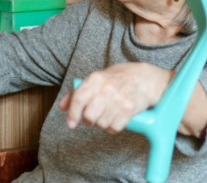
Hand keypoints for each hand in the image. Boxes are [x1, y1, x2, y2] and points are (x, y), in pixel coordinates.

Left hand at [59, 63, 173, 132]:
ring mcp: (119, 99)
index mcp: (95, 79)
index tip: (71, 124)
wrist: (145, 78)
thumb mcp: (96, 79)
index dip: (72, 114)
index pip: (78, 99)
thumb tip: (62, 106)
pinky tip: (115, 119)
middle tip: (92, 118)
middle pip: (89, 116)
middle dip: (89, 120)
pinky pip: (115, 128)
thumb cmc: (118, 79)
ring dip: (102, 123)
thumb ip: (77, 92)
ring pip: (102, 124)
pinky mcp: (130, 109)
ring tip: (107, 115)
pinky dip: (113, 127)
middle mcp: (106, 88)